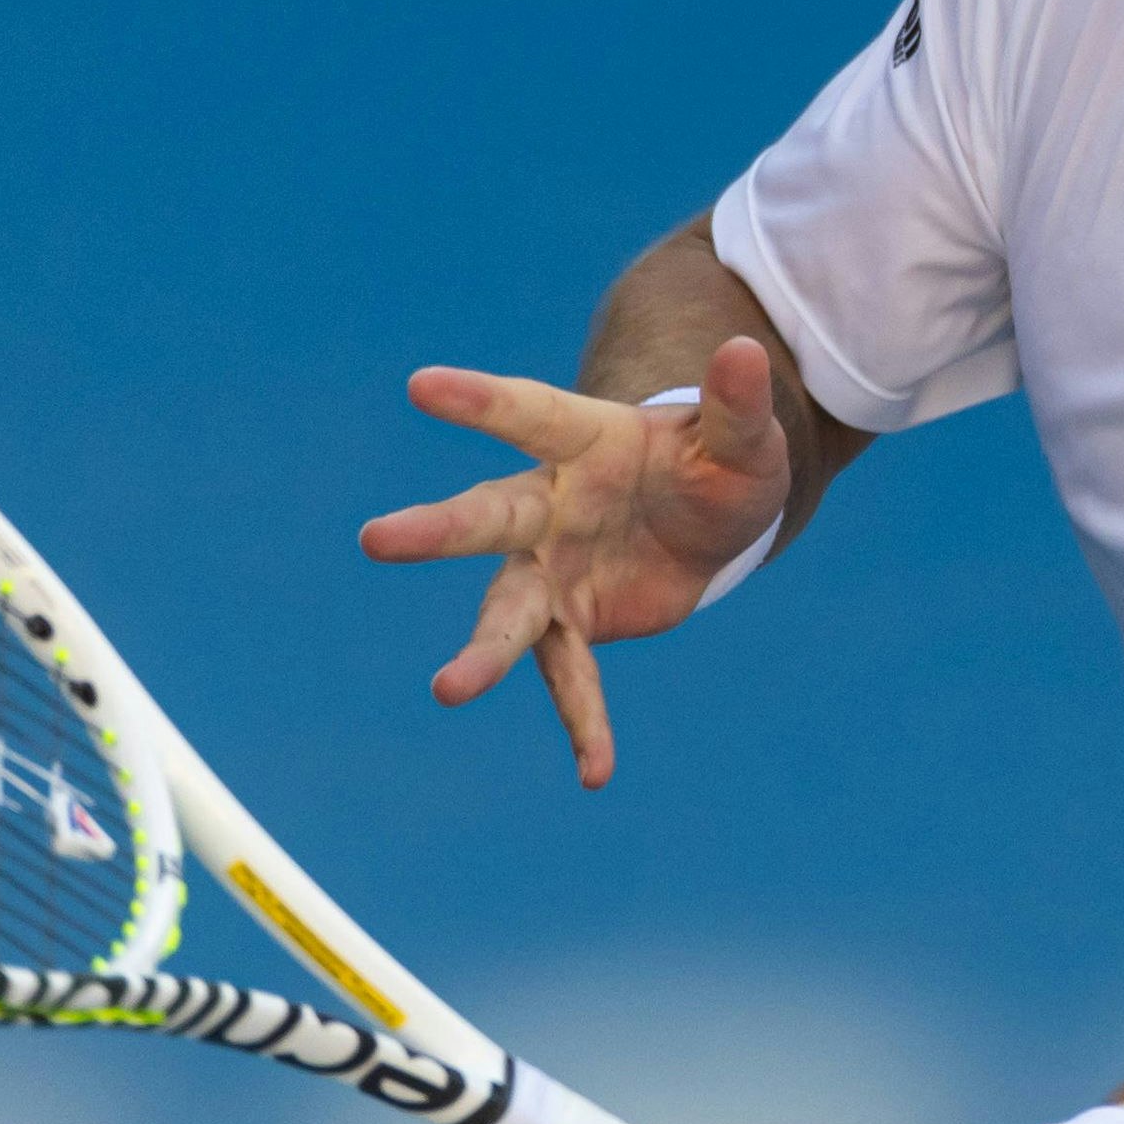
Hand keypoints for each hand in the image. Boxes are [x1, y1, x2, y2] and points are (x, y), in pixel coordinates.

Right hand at [356, 335, 789, 786]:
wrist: (710, 521)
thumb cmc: (717, 461)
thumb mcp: (743, 438)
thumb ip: (738, 404)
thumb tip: (747, 352)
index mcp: (584, 441)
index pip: (528, 412)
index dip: (479, 401)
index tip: (421, 385)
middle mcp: (550, 505)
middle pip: (489, 517)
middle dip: (437, 530)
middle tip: (376, 540)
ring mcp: (553, 568)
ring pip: (509, 610)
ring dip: (483, 650)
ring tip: (448, 689)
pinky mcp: (574, 622)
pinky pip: (572, 677)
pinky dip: (584, 721)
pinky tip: (595, 771)